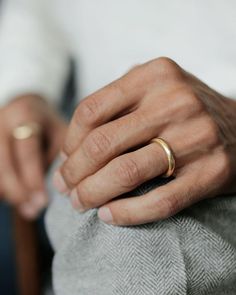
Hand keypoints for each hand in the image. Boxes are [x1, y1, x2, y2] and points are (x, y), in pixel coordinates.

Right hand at [0, 95, 66, 218]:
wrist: (26, 110)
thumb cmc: (49, 126)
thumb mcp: (61, 133)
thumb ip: (59, 156)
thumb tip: (59, 190)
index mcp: (25, 114)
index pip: (26, 150)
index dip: (33, 178)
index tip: (43, 202)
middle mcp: (1, 120)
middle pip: (3, 162)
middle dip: (18, 190)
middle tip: (35, 210)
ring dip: (9, 193)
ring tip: (29, 209)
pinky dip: (2, 188)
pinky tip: (18, 199)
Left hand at [54, 57, 235, 224]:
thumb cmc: (184, 111)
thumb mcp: (153, 90)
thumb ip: (116, 104)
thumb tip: (71, 147)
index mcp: (155, 75)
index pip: (91, 111)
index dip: (69, 142)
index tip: (65, 160)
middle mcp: (176, 101)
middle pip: (102, 143)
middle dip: (74, 172)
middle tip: (64, 188)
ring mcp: (196, 137)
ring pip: (126, 172)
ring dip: (92, 194)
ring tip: (80, 203)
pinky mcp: (212, 172)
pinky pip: (160, 201)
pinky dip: (127, 213)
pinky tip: (108, 216)